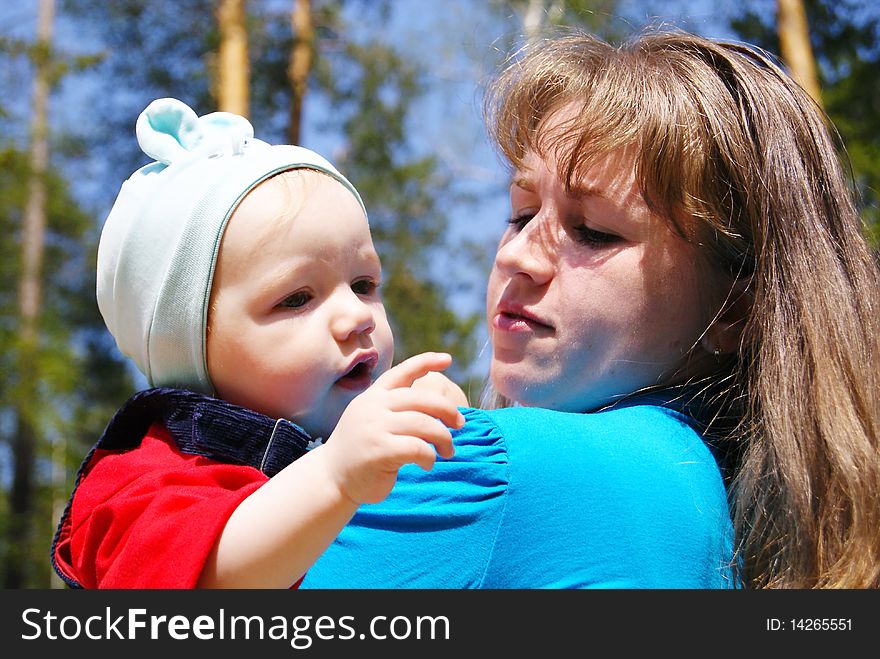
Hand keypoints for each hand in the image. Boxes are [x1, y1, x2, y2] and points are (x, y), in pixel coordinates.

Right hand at [317, 352, 465, 504]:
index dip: (426, 362)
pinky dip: (430, 456)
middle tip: (460, 424)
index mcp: (373, 396)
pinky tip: (428, 464)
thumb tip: (436, 405)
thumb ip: (395, 408)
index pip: (402, 372)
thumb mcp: (372, 419)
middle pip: (423, 400)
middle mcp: (373, 406)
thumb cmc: (361, 450)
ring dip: (444, 438)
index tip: (447, 358)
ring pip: (425, 425)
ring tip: (448, 451)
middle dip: (448, 411)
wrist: (332, 478)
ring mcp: (375, 427)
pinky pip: (418, 448)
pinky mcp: (380, 450)